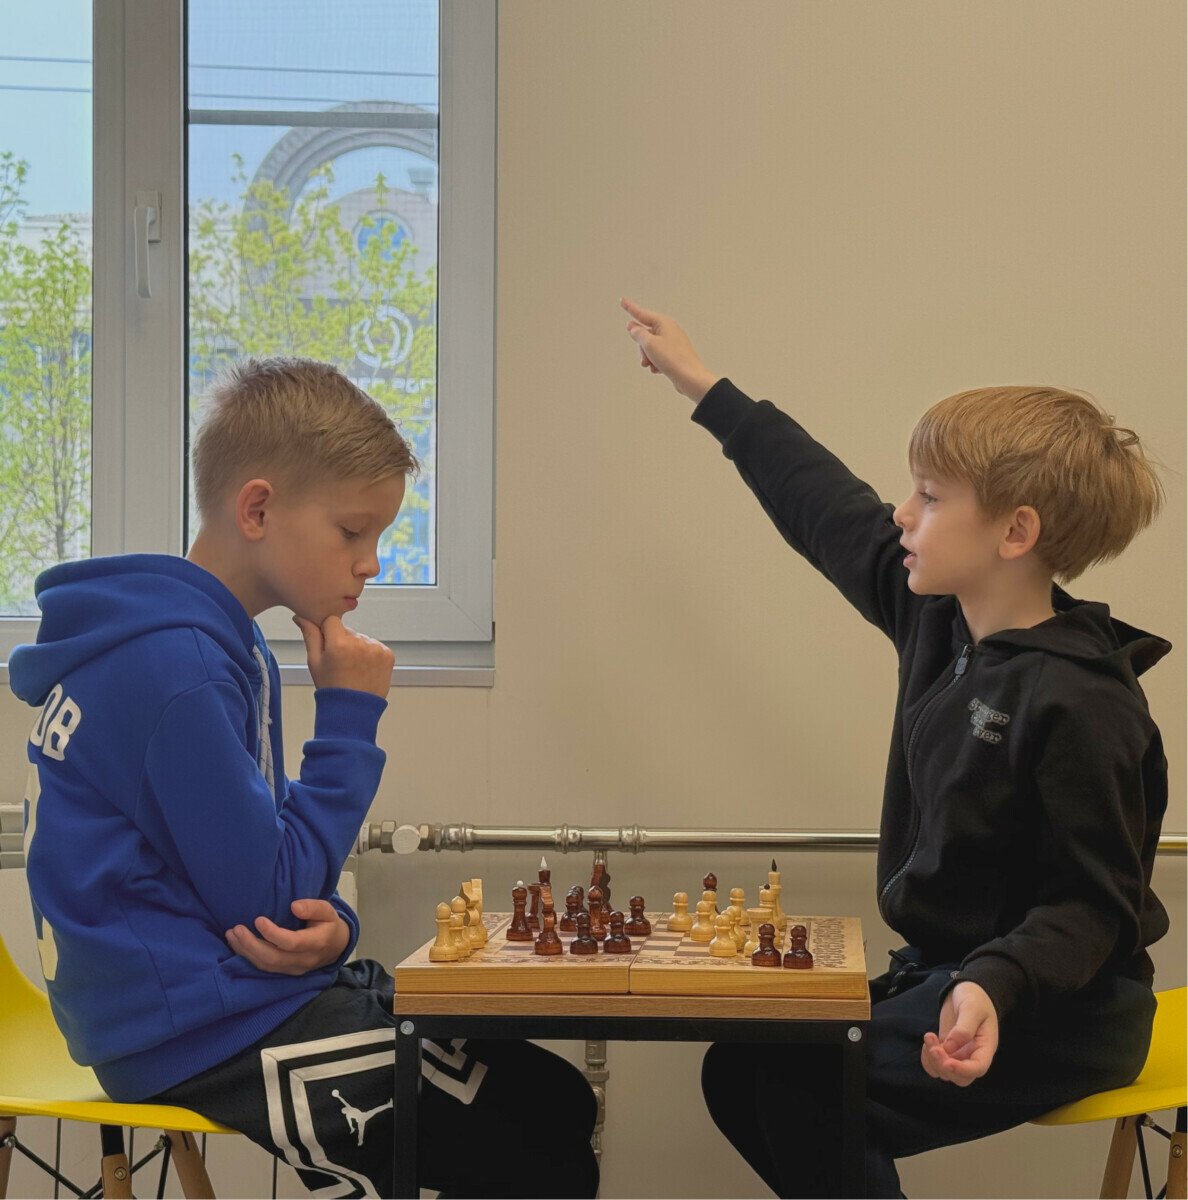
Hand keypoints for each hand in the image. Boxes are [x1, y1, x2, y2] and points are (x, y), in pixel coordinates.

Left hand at [226, 899, 349, 975]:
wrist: (335, 948)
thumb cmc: (329, 924)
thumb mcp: (328, 911)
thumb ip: (313, 907)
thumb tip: (294, 906)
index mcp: (316, 943)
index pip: (291, 943)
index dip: (273, 934)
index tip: (258, 919)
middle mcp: (303, 961)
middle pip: (273, 958)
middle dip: (251, 945)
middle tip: (236, 929)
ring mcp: (293, 969)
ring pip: (266, 965)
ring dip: (246, 951)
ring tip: (231, 934)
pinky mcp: (284, 972)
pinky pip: (264, 967)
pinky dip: (248, 957)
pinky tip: (237, 945)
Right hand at [293, 614, 393, 698]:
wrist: (353, 710)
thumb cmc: (330, 687)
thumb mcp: (315, 662)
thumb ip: (310, 635)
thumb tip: (299, 616)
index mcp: (339, 644)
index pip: (331, 620)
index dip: (327, 632)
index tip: (328, 647)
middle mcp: (360, 643)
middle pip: (347, 630)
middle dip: (342, 641)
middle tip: (340, 663)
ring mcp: (376, 649)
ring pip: (361, 638)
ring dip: (356, 648)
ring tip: (352, 668)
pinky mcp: (388, 655)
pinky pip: (374, 646)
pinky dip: (369, 654)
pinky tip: (364, 669)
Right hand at [620, 297, 719, 402]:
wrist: (690, 378)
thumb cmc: (674, 359)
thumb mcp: (650, 344)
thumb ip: (638, 333)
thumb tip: (632, 326)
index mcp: (664, 323)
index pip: (642, 314)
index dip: (630, 308)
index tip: (622, 300)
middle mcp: (669, 330)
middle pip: (645, 334)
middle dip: (641, 347)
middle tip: (644, 357)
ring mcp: (672, 342)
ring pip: (650, 347)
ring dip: (647, 357)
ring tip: (652, 365)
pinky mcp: (674, 354)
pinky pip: (658, 356)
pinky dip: (655, 362)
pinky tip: (659, 369)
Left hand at [921, 981, 998, 1085]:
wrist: (967, 992)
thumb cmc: (975, 998)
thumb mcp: (972, 1008)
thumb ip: (963, 1028)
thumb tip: (950, 1048)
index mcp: (985, 1047)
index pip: (978, 1068)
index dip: (962, 1070)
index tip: (947, 1062)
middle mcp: (973, 1056)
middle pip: (960, 1077)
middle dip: (943, 1065)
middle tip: (933, 1045)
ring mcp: (959, 1056)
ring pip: (945, 1073)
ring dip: (933, 1061)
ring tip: (929, 1036)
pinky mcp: (946, 1051)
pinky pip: (935, 1065)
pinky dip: (927, 1059)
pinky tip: (928, 1041)